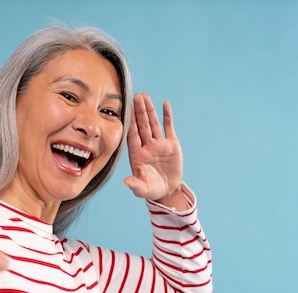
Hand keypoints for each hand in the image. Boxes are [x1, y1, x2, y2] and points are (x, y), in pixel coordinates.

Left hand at [124, 93, 184, 207]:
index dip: (131, 123)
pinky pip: (168, 127)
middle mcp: (146, 146)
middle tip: (136, 96)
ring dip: (149, 110)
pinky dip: (167, 116)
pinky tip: (165, 104)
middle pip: (142, 125)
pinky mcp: (172, 144)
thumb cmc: (151, 190)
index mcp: (137, 154)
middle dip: (139, 111)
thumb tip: (126, 182)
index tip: (128, 110)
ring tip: (145, 96)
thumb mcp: (142, 189)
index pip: (132, 135)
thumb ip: (135, 185)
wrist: (167, 190)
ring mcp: (159, 144)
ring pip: (153, 124)